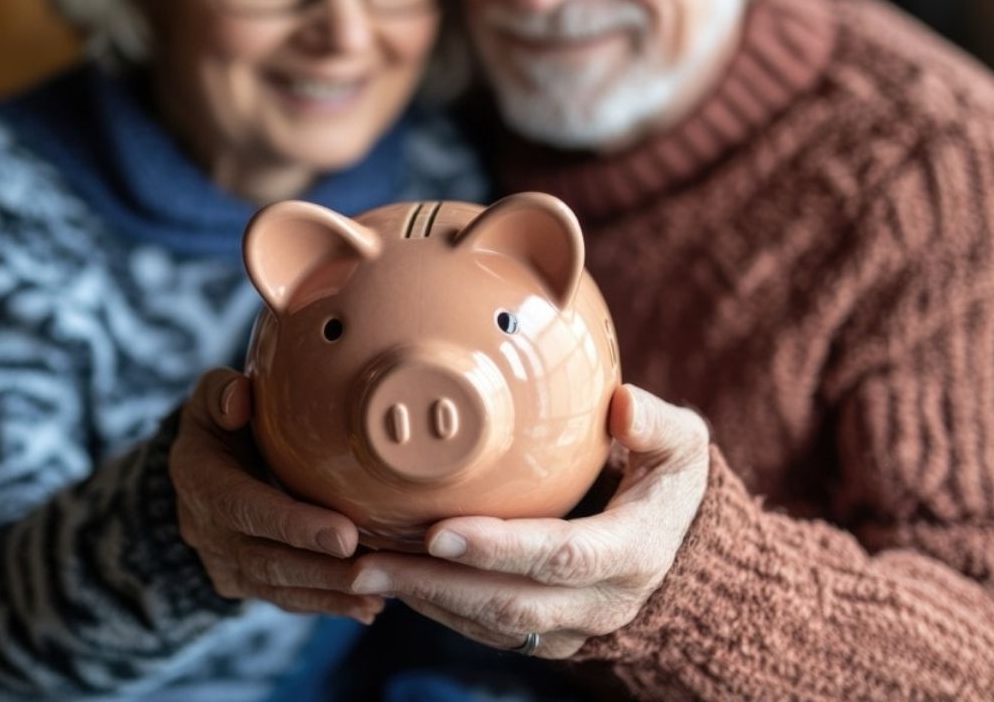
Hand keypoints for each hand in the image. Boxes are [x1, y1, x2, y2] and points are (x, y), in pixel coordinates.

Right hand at [170, 368, 384, 623]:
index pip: (244, 508)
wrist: (197, 471)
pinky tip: (370, 607)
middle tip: (375, 570)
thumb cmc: (219, 424)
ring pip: (279, 588)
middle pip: (267, 560)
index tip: (343, 533)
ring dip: (331, 594)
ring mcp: (225, 563)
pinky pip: (286, 601)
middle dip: (322, 569)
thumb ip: (221, 392)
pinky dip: (328, 605)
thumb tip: (240, 400)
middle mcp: (208, 531)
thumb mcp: (209, 399)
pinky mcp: (245, 584)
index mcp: (201, 481)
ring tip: (384, 591)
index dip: (292, 524)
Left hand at [347, 384, 708, 656]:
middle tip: (368, 562)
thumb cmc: (667, 480)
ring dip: (423, 599)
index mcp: (632, 553)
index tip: (441, 533)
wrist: (678, 548)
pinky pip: (484, 630)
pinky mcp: (545, 636)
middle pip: (511, 604)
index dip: (501, 548)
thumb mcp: (682, 445)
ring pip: (489, 625)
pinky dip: (435, 606)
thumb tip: (622, 405)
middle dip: (436, 586)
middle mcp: (601, 602)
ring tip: (360, 569)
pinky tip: (390, 577)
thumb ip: (656, 423)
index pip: (561, 557)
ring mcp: (571, 627)